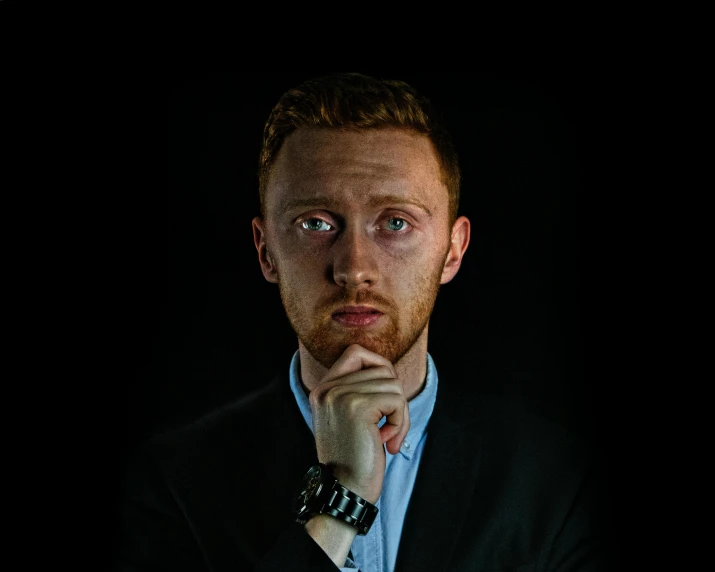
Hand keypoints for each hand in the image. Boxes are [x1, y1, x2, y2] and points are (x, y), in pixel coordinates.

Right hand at [308, 344, 410, 504]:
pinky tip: (387, 442)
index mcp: (322, 389)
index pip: (356, 353)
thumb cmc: (354, 459)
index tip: (383, 401)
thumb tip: (387, 369)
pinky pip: (396, 400)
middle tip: (390, 428)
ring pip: (393, 384)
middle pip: (382, 369)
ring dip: (400, 414)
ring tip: (388, 438)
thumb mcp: (349, 419)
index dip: (379, 369)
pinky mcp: (357, 406)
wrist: (344, 491)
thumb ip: (359, 391)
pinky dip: (400, 422)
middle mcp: (327, 387)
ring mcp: (340, 395)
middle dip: (395, 399)